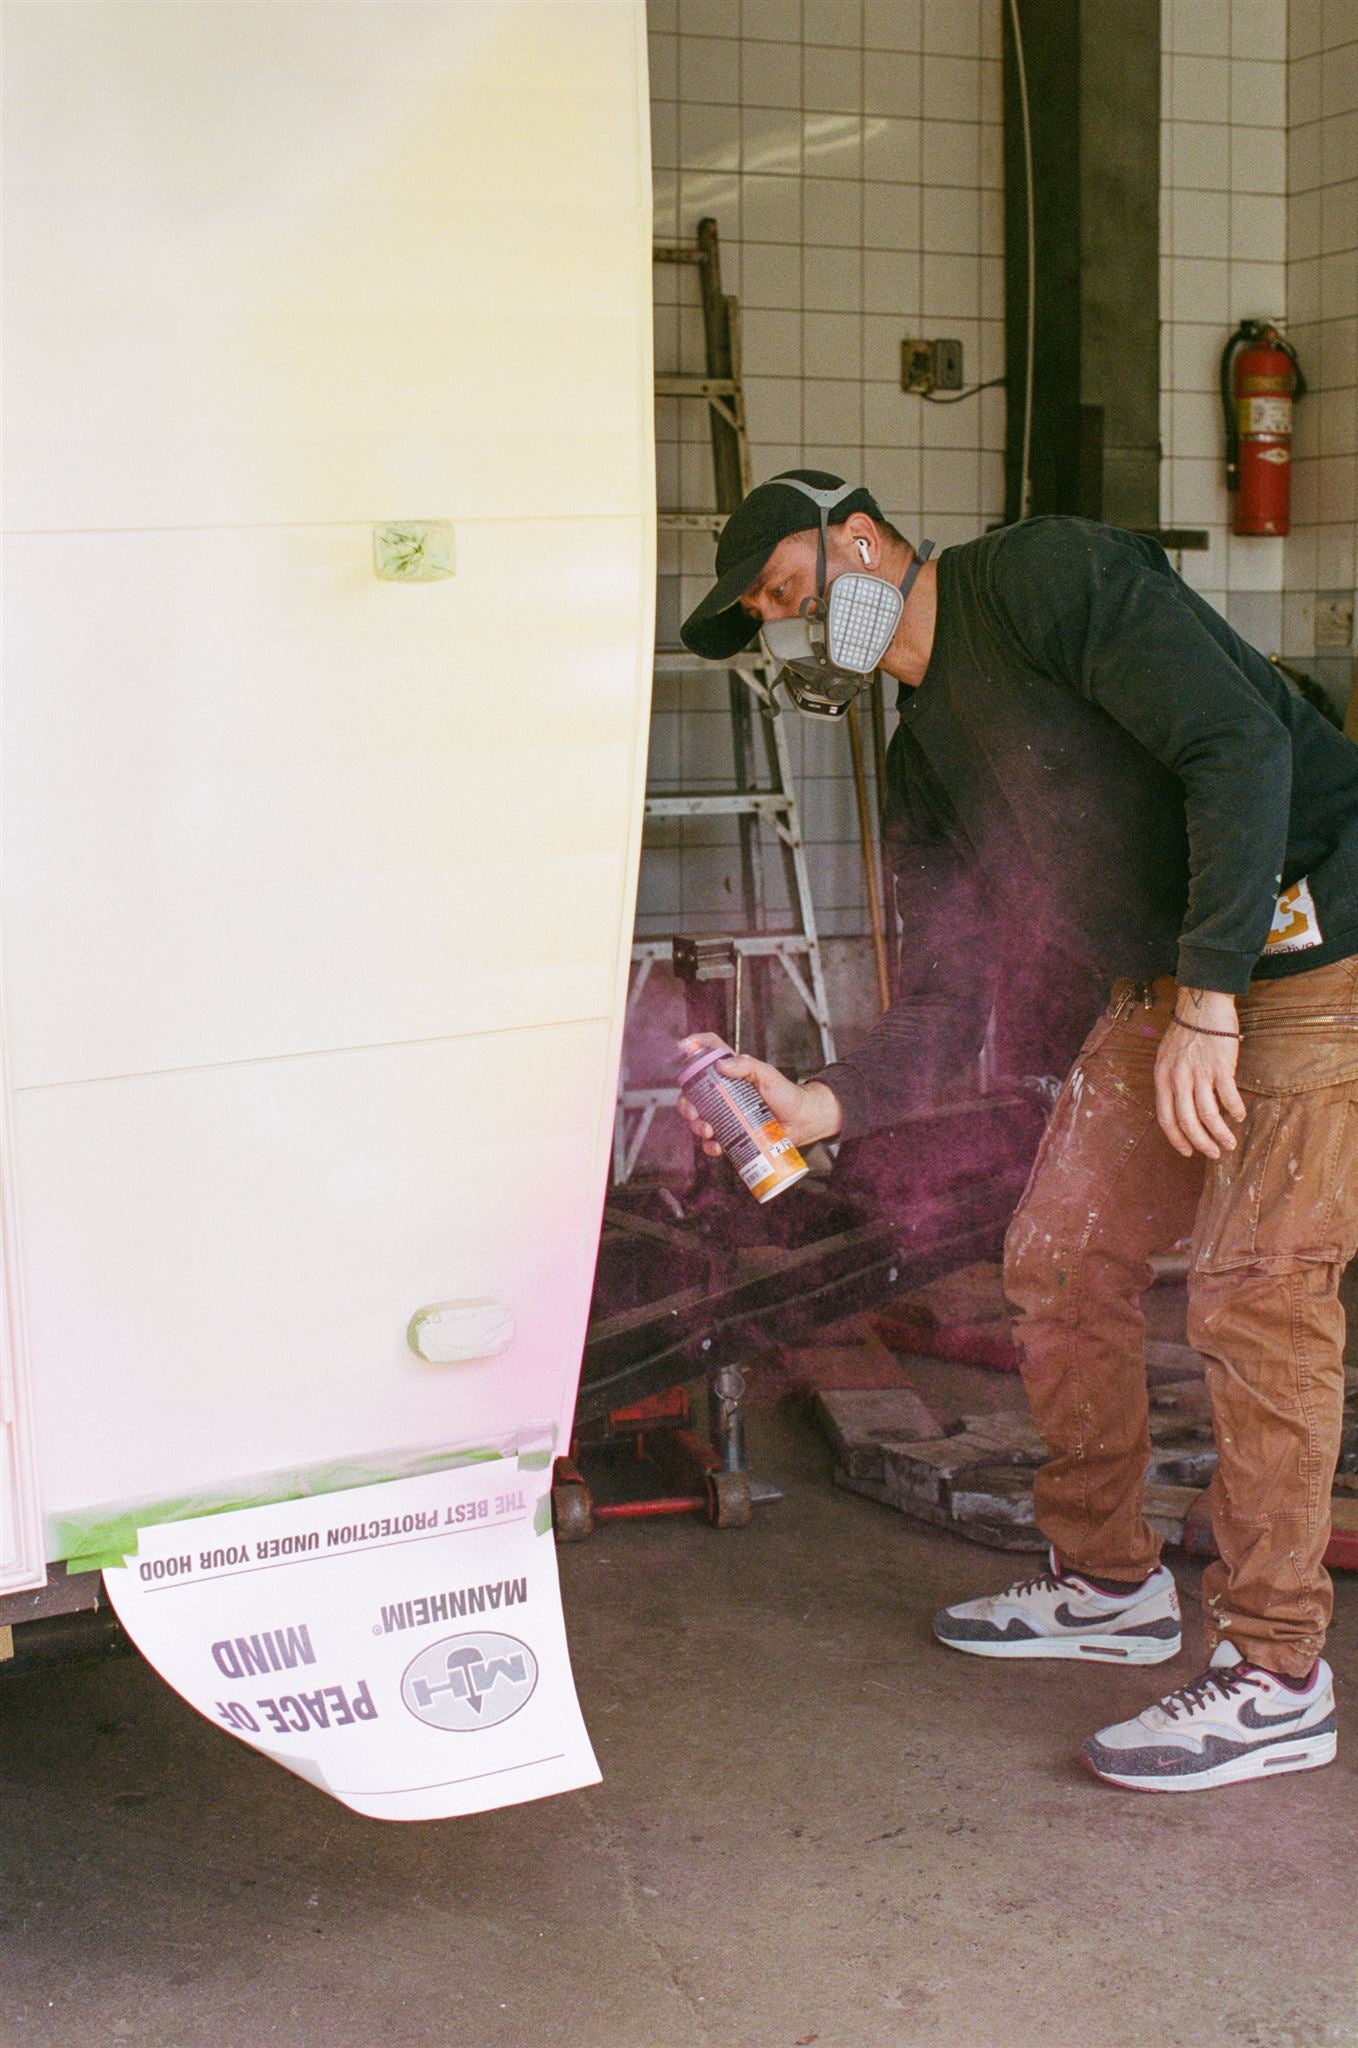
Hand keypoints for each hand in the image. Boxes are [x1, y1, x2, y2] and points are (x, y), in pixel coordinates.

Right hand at [677, 1033, 842, 1155]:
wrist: (803, 1122)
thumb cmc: (788, 1095)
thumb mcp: (768, 1076)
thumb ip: (747, 1066)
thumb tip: (721, 1065)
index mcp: (732, 1071)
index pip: (710, 1050)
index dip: (694, 1045)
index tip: (682, 1047)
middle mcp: (724, 1092)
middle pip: (693, 1092)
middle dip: (686, 1103)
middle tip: (693, 1113)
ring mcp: (726, 1113)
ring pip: (698, 1118)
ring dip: (696, 1126)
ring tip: (708, 1131)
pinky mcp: (732, 1133)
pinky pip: (712, 1141)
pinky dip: (710, 1145)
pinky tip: (716, 1146)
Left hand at [1154, 988, 1247, 1160]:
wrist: (1202, 1004)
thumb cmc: (1185, 1031)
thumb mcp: (1166, 1058)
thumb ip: (1171, 1082)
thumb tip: (1180, 1108)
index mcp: (1162, 1078)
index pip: (1166, 1118)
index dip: (1177, 1139)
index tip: (1188, 1151)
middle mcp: (1178, 1079)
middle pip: (1188, 1122)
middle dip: (1201, 1143)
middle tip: (1213, 1154)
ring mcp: (1199, 1074)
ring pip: (1209, 1115)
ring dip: (1220, 1134)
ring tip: (1229, 1143)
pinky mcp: (1221, 1067)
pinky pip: (1228, 1097)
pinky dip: (1235, 1110)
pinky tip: (1240, 1116)